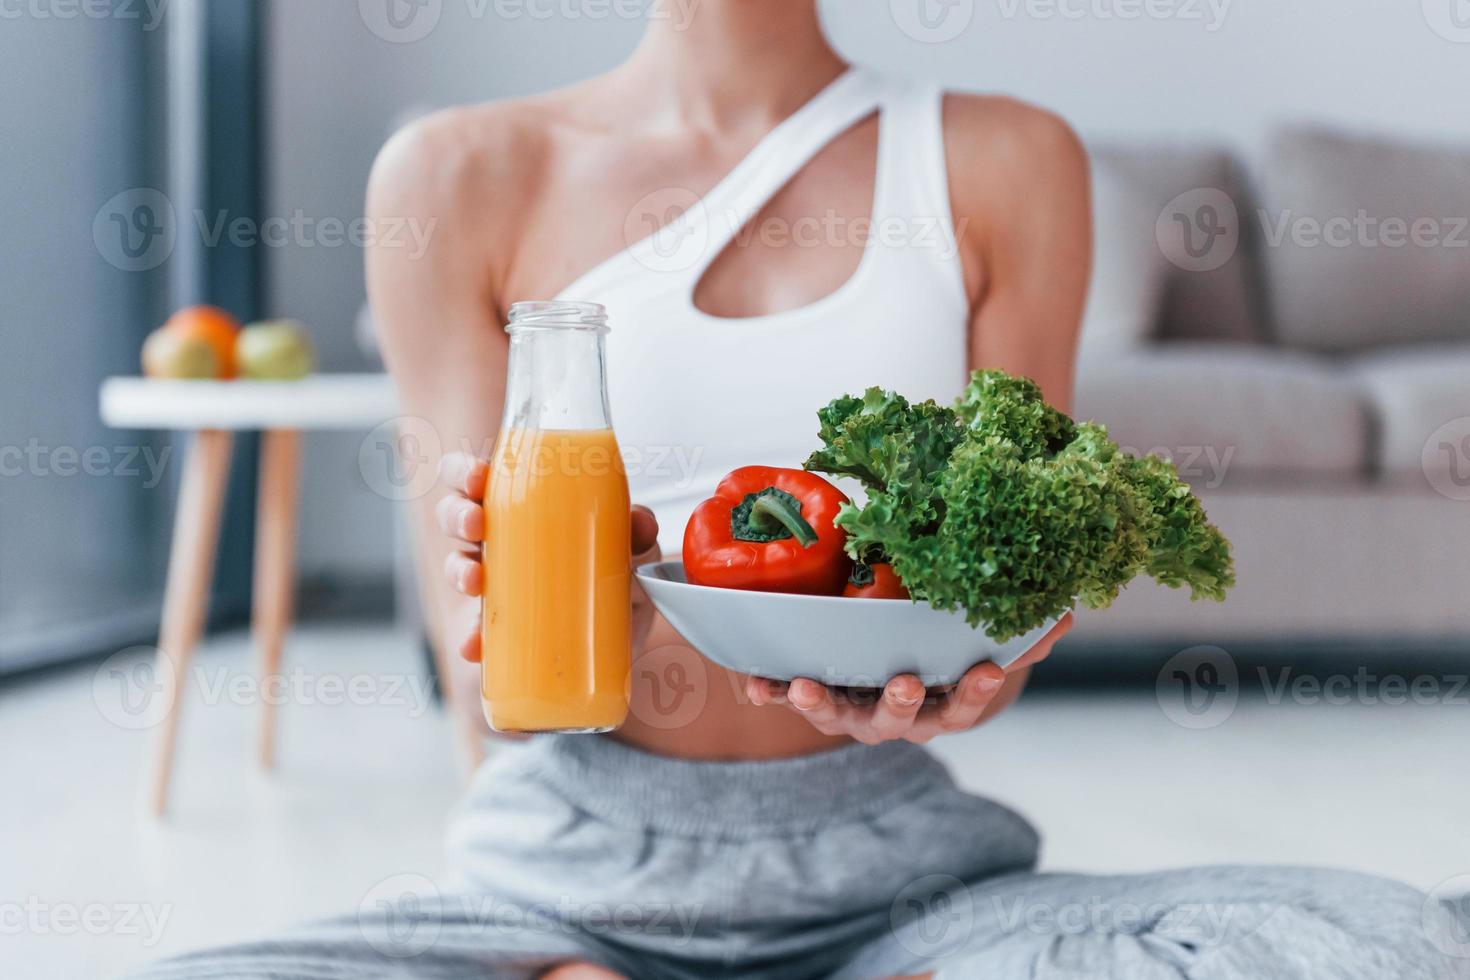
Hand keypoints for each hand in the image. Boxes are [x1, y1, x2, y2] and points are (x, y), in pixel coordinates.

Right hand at [437, 452, 660, 662]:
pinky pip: (471, 630)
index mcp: (521, 508)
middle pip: (456, 514)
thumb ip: (637, 535)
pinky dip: (470, 636)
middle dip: (457, 514)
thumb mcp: (631, 554)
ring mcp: (494, 586)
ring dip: (457, 569)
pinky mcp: (496, 631)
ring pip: (457, 565)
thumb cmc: (614, 581)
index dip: (463, 471)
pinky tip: (476, 644)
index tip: (477, 477)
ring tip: (475, 581)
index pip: (477, 477)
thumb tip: (641, 524)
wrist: (618, 644)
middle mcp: (499, 542)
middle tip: (476, 524)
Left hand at [744, 613, 1072, 744]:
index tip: (984, 670)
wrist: (881, 668)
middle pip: (898, 720)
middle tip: (905, 682)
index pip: (962, 706)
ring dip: (821, 703)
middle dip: (901, 703)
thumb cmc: (935, 653)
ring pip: (836, 715)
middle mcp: (893, 717)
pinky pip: (786, 696)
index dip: (974, 691)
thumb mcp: (973, 644)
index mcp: (937, 706)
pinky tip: (754, 685)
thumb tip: (1064, 615)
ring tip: (806, 686)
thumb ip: (1017, 635)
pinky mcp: (811, 695)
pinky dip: (771, 692)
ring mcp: (849, 710)